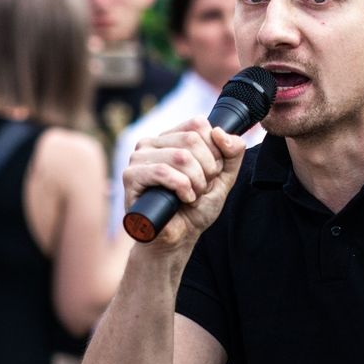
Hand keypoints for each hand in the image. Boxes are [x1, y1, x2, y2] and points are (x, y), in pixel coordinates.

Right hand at [123, 117, 246, 248]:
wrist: (178, 238)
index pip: (198, 124)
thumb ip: (233, 153)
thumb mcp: (223, 177)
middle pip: (192, 139)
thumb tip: (220, 132)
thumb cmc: (196, 208)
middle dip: (206, 169)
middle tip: (201, 188)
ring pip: (180, 156)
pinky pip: (162, 171)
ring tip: (192, 196)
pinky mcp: (130, 176)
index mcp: (171, 137)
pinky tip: (182, 200)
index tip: (211, 173)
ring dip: (195, 182)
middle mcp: (152, 143)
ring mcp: (138, 158)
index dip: (213, 151)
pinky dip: (181, 187)